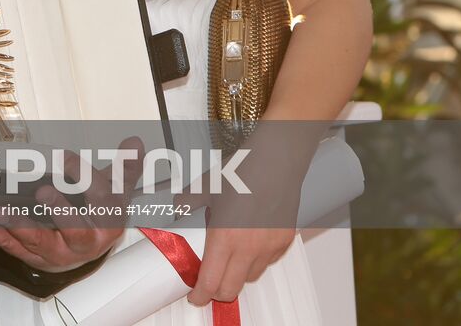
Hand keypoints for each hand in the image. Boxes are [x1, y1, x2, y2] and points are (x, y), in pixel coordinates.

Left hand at [0, 139, 139, 272]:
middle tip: (43, 191)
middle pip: (75, 229)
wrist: (87, 252)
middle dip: (59, 211)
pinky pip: (13, 247)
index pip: (101, 198)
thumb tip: (135, 142)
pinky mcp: (35, 258)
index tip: (67, 157)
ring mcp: (59, 252)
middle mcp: (85, 242)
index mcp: (108, 222)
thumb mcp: (115, 191)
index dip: (85, 177)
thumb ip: (124, 168)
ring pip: (39, 240)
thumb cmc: (98, 216)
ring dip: (17, 224)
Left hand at [180, 123, 318, 305]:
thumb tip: (177, 208)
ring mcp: (269, 248)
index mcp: (224, 239)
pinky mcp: (283, 243)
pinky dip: (255, 261)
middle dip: (216, 291)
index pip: (210, 282)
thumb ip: (187, 201)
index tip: (194, 297)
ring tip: (228, 258)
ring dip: (236, 275)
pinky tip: (248, 244)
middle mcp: (248, 250)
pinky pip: (267, 263)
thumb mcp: (205, 186)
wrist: (275, 162)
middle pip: (230, 290)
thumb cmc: (241, 172)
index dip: (199, 295)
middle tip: (207, 283)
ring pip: (250, 277)